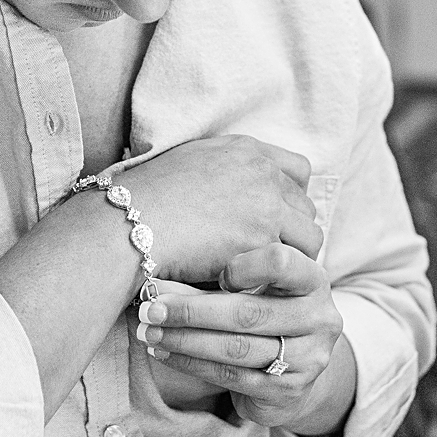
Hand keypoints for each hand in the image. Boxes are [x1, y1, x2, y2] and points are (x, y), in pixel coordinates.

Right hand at [117, 136, 321, 283]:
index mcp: (245, 150)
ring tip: (263, 276)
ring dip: (291, 259)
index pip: (299, 170)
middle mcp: (262, 173)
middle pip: (306, 207)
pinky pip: (289, 266)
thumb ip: (219, 169)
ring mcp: (266, 206)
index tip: (279, 219)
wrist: (128, 223)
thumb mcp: (186, 162)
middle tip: (270, 256)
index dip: (292, 198)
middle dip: (292, 233)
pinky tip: (252, 286)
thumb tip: (230, 191)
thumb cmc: (143, 200)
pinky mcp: (261, 241)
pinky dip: (274, 279)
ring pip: (309, 239)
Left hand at [133, 243, 351, 430]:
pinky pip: (231, 376)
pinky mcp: (288, 390)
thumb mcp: (256, 289)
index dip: (243, 265)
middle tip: (151, 307)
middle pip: (248, 312)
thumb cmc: (266, 313)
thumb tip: (156, 279)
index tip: (210, 271)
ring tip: (150, 331)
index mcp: (313, 280)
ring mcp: (308, 358)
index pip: (281, 262)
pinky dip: (191, 363)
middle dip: (192, 310)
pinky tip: (164, 352)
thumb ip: (218, 279)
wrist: (294, 369)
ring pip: (236, 348)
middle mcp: (320, 318)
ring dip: (185, 340)